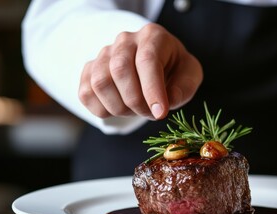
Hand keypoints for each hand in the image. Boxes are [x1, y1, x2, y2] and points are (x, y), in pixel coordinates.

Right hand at [78, 23, 202, 119]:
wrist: (152, 65)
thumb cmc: (173, 69)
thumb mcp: (189, 74)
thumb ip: (185, 87)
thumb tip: (169, 100)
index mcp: (153, 36)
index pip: (147, 60)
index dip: (152, 89)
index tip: (160, 112)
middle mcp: (125, 40)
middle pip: (120, 69)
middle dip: (136, 101)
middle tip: (150, 114)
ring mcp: (104, 54)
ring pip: (100, 83)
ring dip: (119, 107)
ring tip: (136, 110)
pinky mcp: (89, 70)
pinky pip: (86, 93)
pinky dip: (101, 110)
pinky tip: (119, 109)